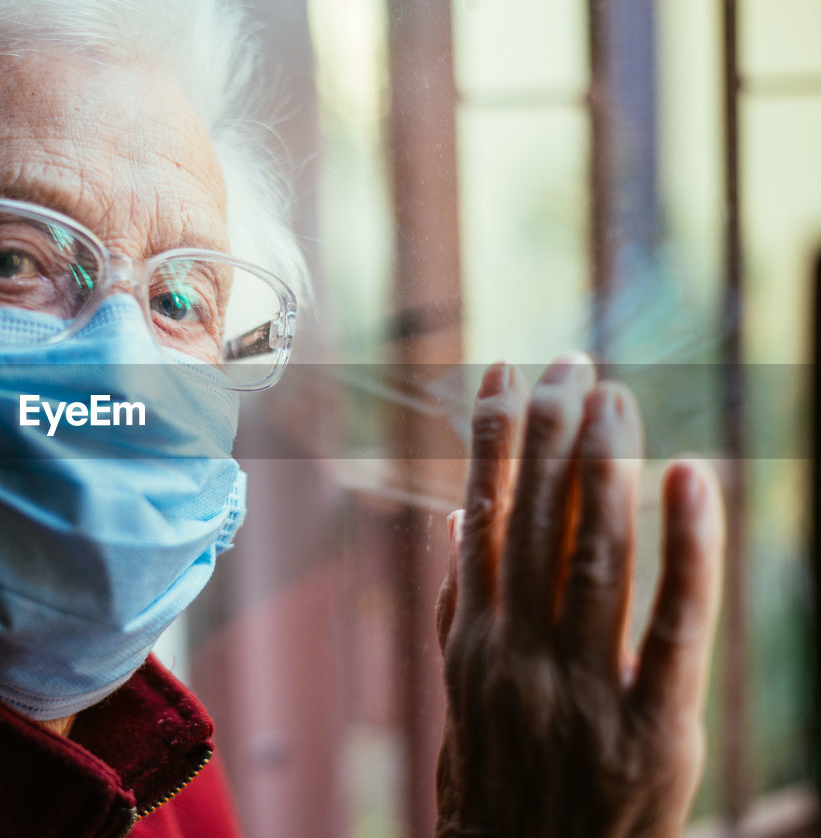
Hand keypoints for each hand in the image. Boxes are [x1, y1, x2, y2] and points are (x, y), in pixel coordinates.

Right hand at [434, 355, 724, 837]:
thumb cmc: (497, 784)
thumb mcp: (462, 694)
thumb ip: (461, 604)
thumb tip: (457, 519)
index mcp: (474, 641)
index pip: (481, 516)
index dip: (493, 440)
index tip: (505, 372)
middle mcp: (517, 655)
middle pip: (536, 521)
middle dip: (553, 432)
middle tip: (574, 364)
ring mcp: (582, 691)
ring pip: (594, 556)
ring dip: (605, 466)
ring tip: (615, 396)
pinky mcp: (651, 731)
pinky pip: (674, 625)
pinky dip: (686, 547)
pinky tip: (691, 476)